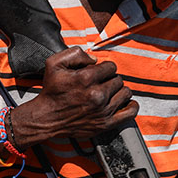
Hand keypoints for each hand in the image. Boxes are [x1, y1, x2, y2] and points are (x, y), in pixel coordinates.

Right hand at [10, 47, 137, 147]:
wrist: (46, 118)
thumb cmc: (51, 91)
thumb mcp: (54, 64)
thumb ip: (75, 53)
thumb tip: (95, 60)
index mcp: (86, 78)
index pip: (111, 67)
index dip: (104, 68)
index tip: (97, 73)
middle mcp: (97, 94)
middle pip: (118, 79)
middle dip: (110, 79)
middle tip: (100, 84)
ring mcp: (103, 110)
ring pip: (125, 93)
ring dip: (118, 91)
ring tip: (108, 92)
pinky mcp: (106, 123)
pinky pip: (130, 112)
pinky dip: (131, 106)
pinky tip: (123, 102)